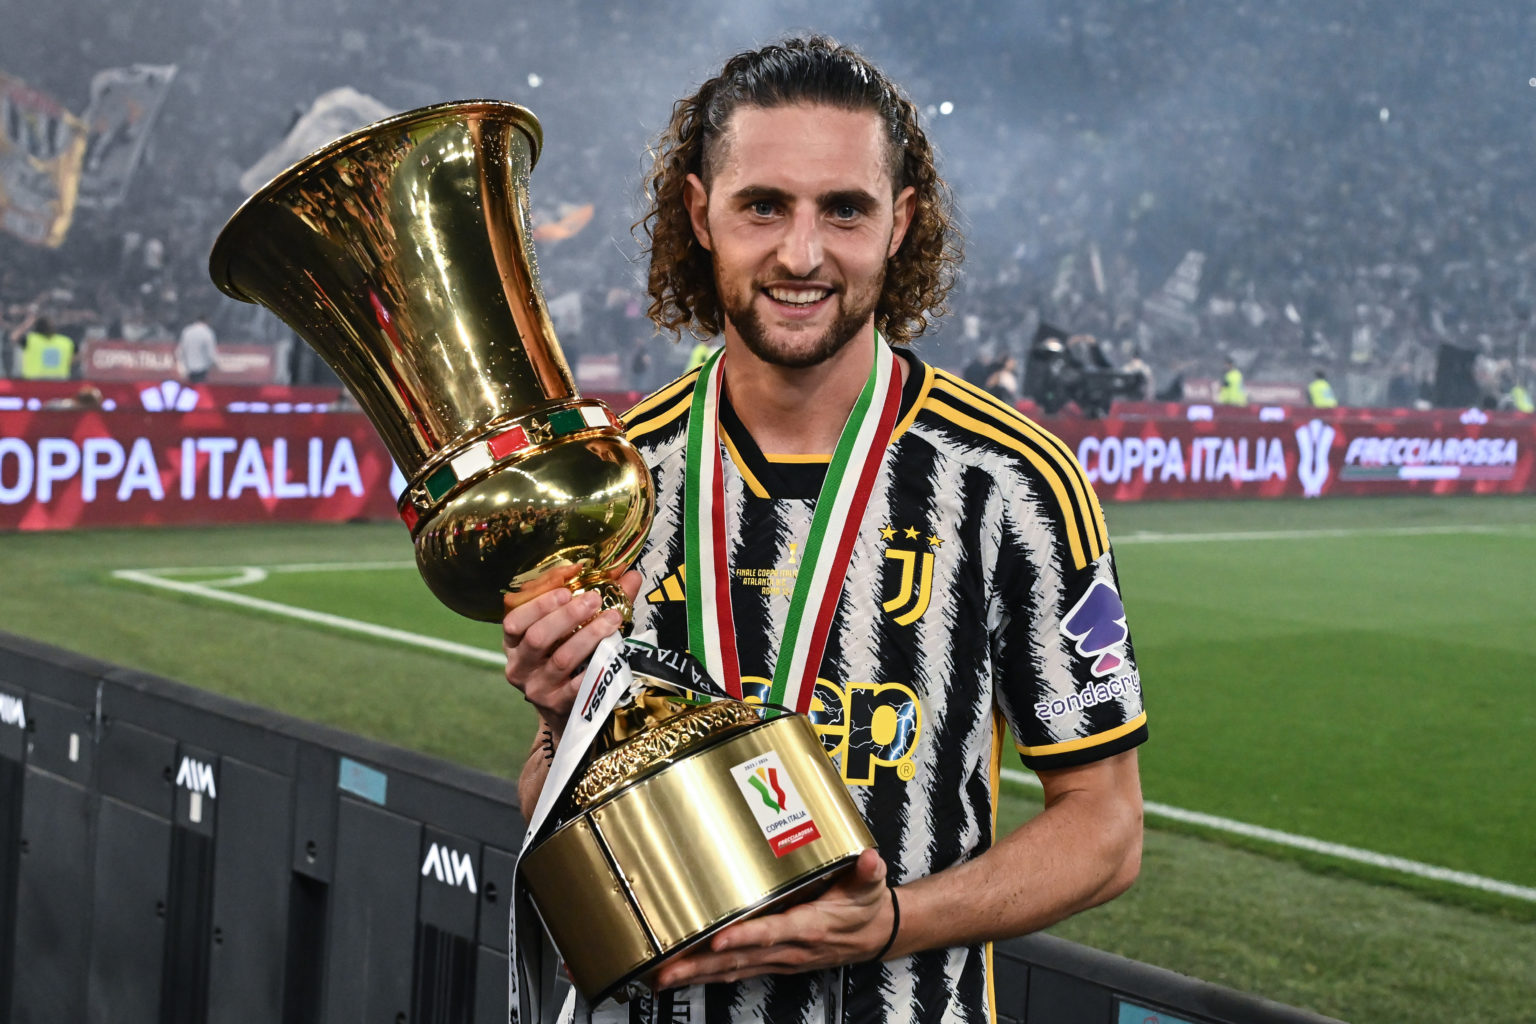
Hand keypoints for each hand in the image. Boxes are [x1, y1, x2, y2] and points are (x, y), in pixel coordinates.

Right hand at [501, 566, 641, 736]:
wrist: (563, 711)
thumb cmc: (563, 658)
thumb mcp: (566, 631)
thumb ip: (591, 601)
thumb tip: (628, 575)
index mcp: (514, 643)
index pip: (514, 621)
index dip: (538, 604)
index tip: (565, 589)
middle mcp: (520, 666)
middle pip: (537, 637)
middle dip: (567, 615)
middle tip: (594, 599)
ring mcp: (537, 688)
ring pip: (561, 658)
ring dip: (588, 635)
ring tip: (612, 618)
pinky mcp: (558, 705)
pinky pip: (578, 684)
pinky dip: (596, 664)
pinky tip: (612, 650)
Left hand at [653, 848, 895, 989]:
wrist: (875, 935)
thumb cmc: (865, 908)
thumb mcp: (870, 885)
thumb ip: (867, 872)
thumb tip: (868, 859)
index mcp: (809, 927)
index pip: (771, 933)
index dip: (744, 939)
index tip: (717, 941)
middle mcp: (790, 949)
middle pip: (740, 959)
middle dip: (701, 966)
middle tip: (667, 969)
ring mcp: (780, 959)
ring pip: (732, 970)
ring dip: (697, 975)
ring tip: (663, 976)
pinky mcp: (774, 962)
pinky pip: (736, 972)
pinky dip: (709, 976)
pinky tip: (686, 976)